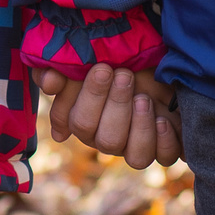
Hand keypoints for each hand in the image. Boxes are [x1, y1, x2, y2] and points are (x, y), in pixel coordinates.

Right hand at [36, 63, 182, 167]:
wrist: (151, 59)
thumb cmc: (114, 57)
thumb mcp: (86, 57)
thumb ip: (62, 68)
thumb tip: (49, 82)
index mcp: (85, 121)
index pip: (81, 124)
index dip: (92, 98)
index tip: (104, 69)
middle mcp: (109, 138)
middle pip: (108, 142)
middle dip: (117, 106)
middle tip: (125, 76)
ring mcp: (137, 146)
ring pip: (136, 158)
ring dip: (140, 128)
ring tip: (144, 99)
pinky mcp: (165, 146)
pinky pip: (164, 157)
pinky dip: (164, 141)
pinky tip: (162, 119)